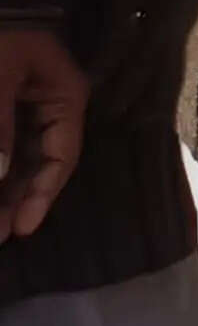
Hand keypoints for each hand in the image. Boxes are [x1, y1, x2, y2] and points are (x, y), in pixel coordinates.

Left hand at [0, 22, 85, 239]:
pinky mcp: (3, 105)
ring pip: (16, 158)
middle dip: (17, 200)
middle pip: (38, 165)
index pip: (60, 156)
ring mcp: (23, 107)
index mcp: (64, 97)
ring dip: (4, 188)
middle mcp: (49, 107)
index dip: (42, 194)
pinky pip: (4, 145)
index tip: (22, 227)